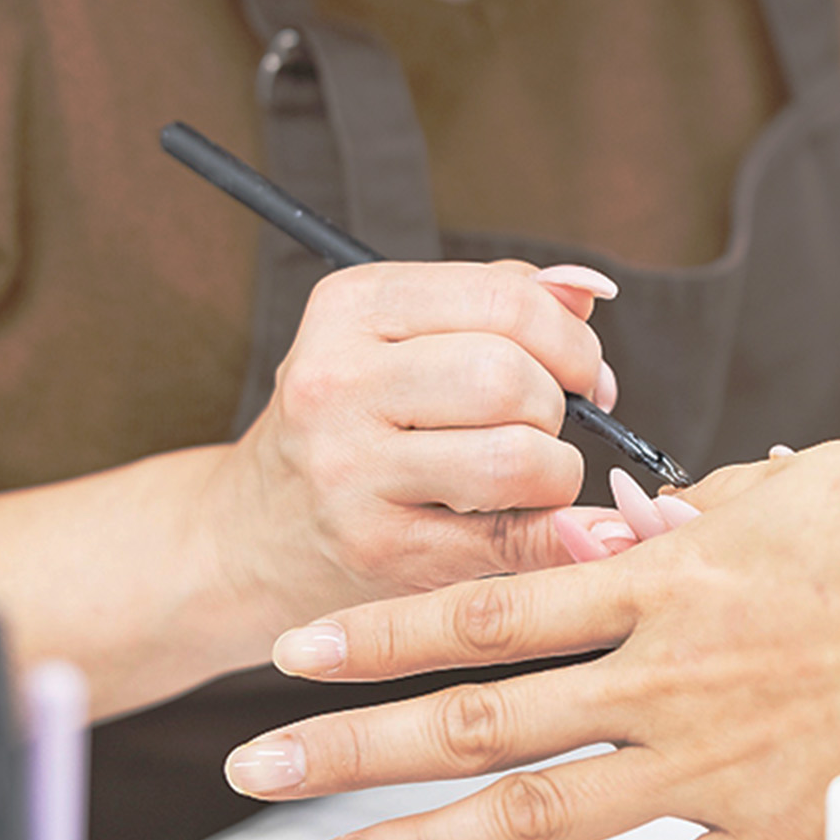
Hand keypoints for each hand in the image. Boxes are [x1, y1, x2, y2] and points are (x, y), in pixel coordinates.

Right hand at [202, 260, 618, 635]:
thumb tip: (588, 290)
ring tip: (534, 476)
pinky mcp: (379, 549)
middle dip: (558, 406)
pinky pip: (508, 540)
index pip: (505, 300)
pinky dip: (563, 534)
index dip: (571, 341)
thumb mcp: (397, 338)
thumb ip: (497, 301)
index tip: (581, 374)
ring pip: (514, 458)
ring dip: (556, 471)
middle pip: (509, 378)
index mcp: (351, 307)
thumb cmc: (354, 424)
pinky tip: (579, 527)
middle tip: (548, 427)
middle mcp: (338, 383)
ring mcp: (351, 472)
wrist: (251, 535)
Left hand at [224, 442, 839, 839]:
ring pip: (536, 816)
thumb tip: (653, 524)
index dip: (382, 629)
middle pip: (475, 718)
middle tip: (263, 768)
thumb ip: (708, 510)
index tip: (299, 649)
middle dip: (356, 745)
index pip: (485, 610)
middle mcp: (657, 683)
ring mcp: (703, 769)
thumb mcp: (800, 484)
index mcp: (661, 589)